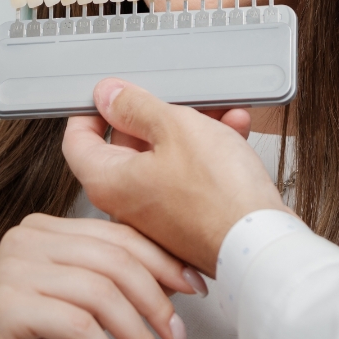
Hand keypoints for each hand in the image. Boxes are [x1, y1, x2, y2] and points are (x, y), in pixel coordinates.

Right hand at [0, 213, 206, 338]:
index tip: (196, 288)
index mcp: (44, 227)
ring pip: (100, 293)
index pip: (116, 233)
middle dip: (156, 300)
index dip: (163, 260)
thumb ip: (120, 279)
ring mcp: (11, 268)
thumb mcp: (85, 302)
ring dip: (138, 334)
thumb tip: (181, 275)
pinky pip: (78, 325)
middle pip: (113, 260)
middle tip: (177, 337)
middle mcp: (24, 238)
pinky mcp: (6, 305)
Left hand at [62, 79, 291, 275]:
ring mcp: (158, 214)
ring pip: (164, 156)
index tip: (110, 94)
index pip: (76, 141)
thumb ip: (136, 107)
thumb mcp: (175, 128)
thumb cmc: (218, 196)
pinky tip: (232, 130)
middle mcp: (127, 203)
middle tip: (174, 96)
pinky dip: (208, 150)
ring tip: (216, 110)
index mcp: (109, 182)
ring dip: (190, 127)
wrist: (263, 245)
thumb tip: (108, 95)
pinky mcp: (189, 219)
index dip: (90, 111)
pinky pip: (189, 175)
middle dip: (155, 113)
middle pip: (125, 145)